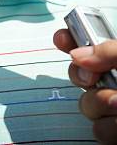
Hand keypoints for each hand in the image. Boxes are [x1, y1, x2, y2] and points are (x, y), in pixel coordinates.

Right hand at [54, 28, 116, 144]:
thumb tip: (76, 53)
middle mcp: (111, 81)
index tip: (61, 39)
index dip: (68, 39)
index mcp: (114, 60)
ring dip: (100, 104)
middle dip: (81, 76)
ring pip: (85, 104)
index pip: (86, 44)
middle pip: (77, 73)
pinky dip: (110, 128)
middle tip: (95, 77)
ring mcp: (111, 109)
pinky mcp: (113, 132)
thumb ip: (107, 49)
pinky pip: (97, 130)